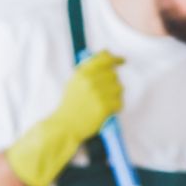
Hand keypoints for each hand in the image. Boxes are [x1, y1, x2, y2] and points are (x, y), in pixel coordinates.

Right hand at [5, 50, 124, 185]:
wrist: (65, 126)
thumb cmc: (69, 106)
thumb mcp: (74, 83)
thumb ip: (88, 71)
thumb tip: (106, 59)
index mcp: (82, 73)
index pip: (104, 58)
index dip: (115, 59)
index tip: (121, 61)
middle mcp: (90, 81)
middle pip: (113, 75)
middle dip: (112, 84)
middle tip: (105, 94)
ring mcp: (98, 94)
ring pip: (119, 88)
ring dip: (115, 96)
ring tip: (104, 103)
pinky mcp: (104, 107)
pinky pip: (119, 103)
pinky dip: (115, 107)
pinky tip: (107, 111)